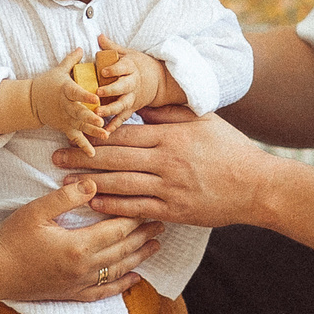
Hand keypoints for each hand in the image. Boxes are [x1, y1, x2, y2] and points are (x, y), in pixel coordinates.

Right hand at [0, 178, 164, 302]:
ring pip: (119, 270)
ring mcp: (79, 284)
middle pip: (124, 249)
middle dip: (144, 235)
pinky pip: (105, 292)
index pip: (118, 229)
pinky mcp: (72, 293)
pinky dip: (123, 285)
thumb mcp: (36, 210)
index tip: (151, 206)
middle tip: (162, 222)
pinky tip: (135, 279)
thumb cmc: (11, 238)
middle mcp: (85, 268)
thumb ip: (66, 197)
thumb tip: (93, 183)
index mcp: (78, 246)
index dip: (136, 217)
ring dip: (139, 257)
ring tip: (156, 245)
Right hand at [27, 51, 105, 150]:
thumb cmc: (47, 83)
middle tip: (101, 121)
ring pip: (80, 126)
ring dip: (92, 131)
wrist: (31, 101)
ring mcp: (65, 118)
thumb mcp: (58, 70)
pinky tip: (93, 154)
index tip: (96, 96)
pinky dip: (83, 146)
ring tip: (105, 135)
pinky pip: (75, 138)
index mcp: (65, 90)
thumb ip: (71, 60)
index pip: (76, 92)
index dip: (85, 95)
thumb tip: (82, 47)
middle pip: (78, 112)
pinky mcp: (65, 127)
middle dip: (90, 117)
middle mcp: (66, 105)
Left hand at [48, 110, 272, 230]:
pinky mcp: (175, 210)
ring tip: (64, 183)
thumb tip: (142, 102)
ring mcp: (170, 187)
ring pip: (121, 184)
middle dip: (83, 158)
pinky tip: (94, 204)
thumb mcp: (203, 121)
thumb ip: (170, 112)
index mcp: (171, 136)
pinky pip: (137, 208)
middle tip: (55, 158)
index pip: (125, 133)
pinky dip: (114, 207)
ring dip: (90, 184)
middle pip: (115, 158)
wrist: (258, 186)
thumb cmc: (231, 150)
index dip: (97, 133)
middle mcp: (166, 161)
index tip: (75, 131)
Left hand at [92, 35, 168, 124]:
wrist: (159, 80)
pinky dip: (115, 125)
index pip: (122, 68)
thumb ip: (112, 47)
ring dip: (110, 110)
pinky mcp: (132, 108)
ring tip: (98, 113)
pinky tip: (105, 131)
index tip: (102, 70)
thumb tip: (99, 36)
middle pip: (122, 87)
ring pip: (122, 104)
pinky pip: (123, 117)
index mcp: (131, 68)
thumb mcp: (128, 53)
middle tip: (98, 92)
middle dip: (111, 90)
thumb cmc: (138, 65)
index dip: (113, 69)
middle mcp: (132, 84)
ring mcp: (132, 97)